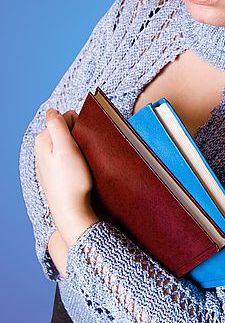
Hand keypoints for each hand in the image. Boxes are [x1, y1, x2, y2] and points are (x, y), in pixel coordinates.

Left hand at [35, 108, 98, 247]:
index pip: (64, 118)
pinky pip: (66, 159)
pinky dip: (75, 161)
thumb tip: (52, 111)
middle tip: (85, 151)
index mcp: (42, 140)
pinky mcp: (55, 175)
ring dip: (77, 149)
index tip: (84, 139)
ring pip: (66, 145)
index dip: (78, 125)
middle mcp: (41, 151)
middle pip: (64, 132)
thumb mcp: (65, 149)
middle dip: (77, 137)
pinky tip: (79, 172)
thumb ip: (57, 126)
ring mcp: (47, 164)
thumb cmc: (71, 181)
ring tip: (83, 163)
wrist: (72, 212)